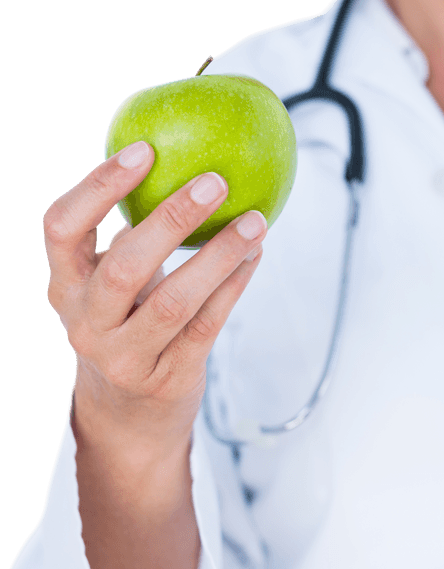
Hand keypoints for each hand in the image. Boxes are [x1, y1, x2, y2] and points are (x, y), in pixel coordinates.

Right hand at [44, 141, 268, 468]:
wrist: (127, 418)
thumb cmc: (126, 326)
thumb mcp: (111, 286)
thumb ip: (132, 236)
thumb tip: (186, 160)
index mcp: (64, 285)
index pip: (62, 229)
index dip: (98, 187)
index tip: (144, 149)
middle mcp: (86, 323)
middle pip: (123, 267)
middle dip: (171, 220)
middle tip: (215, 182)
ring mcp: (124, 356)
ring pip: (174, 302)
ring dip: (220, 256)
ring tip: (256, 221)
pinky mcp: (166, 378)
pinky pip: (206, 326)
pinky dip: (234, 287)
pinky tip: (256, 256)